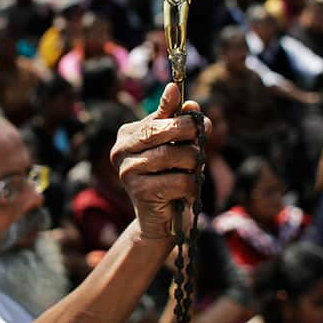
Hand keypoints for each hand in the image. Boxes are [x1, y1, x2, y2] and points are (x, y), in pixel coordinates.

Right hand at [111, 83, 210, 240]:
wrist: (163, 219)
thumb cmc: (171, 176)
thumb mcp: (176, 146)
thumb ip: (181, 123)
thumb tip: (191, 102)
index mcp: (127, 135)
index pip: (157, 118)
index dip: (182, 117)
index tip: (197, 114)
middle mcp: (120, 150)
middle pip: (162, 131)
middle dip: (189, 134)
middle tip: (202, 143)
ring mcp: (127, 172)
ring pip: (173, 156)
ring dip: (193, 164)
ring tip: (192, 171)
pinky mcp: (140, 192)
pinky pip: (179, 180)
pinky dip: (191, 186)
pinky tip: (186, 192)